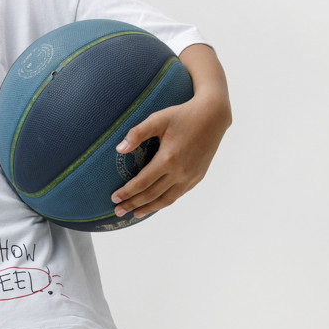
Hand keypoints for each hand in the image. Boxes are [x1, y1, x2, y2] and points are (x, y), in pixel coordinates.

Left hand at [111, 90, 231, 219]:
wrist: (213, 116)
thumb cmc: (182, 115)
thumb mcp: (158, 119)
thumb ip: (137, 133)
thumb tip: (119, 149)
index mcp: (168, 159)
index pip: (142, 182)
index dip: (127, 192)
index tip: (114, 198)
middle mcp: (180, 172)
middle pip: (152, 195)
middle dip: (133, 204)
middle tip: (118, 211)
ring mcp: (191, 177)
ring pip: (166, 200)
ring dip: (149, 208)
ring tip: (135, 213)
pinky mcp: (198, 177)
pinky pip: (178, 194)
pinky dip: (164, 202)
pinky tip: (156, 203)